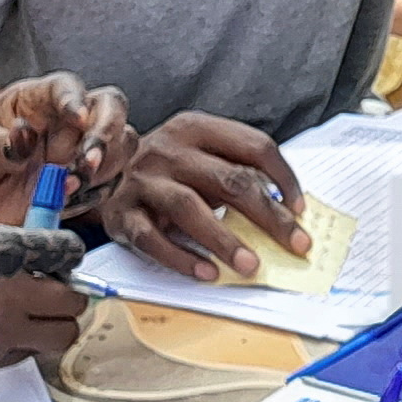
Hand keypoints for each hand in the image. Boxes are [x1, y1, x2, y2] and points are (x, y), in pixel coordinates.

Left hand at [0, 73, 135, 229]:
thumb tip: (25, 136)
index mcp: (33, 101)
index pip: (67, 87)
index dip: (77, 99)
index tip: (77, 118)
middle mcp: (59, 125)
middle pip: (109, 112)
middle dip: (106, 135)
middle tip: (87, 162)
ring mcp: (70, 158)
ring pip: (118, 149)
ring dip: (106, 167)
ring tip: (69, 187)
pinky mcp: (73, 191)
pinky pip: (105, 188)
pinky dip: (96, 194)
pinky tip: (66, 202)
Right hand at [91, 111, 302, 280]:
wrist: (100, 174)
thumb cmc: (168, 171)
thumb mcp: (200, 158)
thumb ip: (236, 175)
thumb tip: (286, 215)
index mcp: (196, 128)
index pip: (254, 146)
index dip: (284, 178)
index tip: (301, 210)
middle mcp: (169, 148)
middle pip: (228, 180)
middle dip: (268, 216)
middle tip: (295, 246)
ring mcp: (143, 180)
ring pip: (189, 208)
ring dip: (224, 239)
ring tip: (251, 265)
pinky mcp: (121, 213)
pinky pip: (152, 238)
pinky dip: (181, 257)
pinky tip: (207, 273)